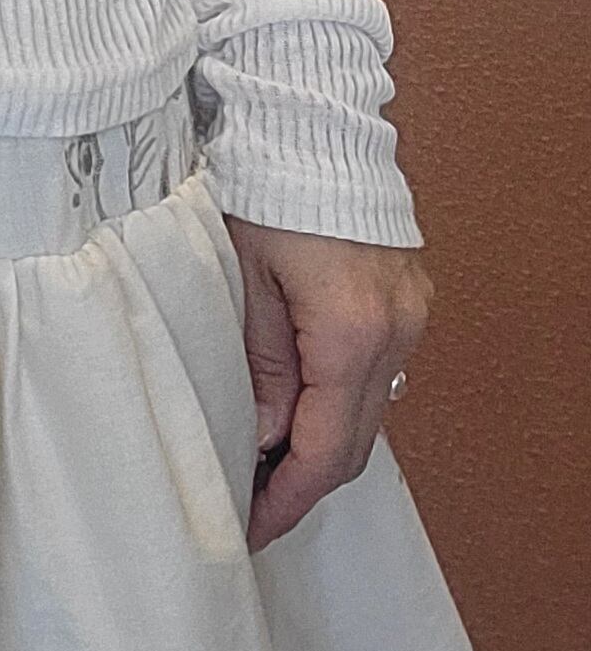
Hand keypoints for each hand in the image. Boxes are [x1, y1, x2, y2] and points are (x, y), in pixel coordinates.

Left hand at [223, 216, 431, 551]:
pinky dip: (339, 404)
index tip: (252, 526)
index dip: (285, 496)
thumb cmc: (266, 187)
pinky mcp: (407, 302)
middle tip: (253, 508)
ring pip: (367, 412)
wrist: (313, 124)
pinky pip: (375, 376)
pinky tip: (298, 411)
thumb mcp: (241, 277)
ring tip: (265, 464)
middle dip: (303, 483)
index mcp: (349, 333)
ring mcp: (409, 319)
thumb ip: (258, 363)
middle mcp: (394, 335)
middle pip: (353, 442)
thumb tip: (262, 434)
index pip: (322, 448)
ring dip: (322, 444)